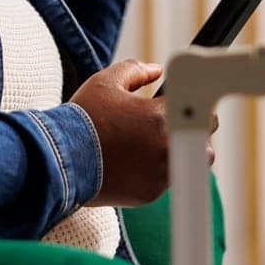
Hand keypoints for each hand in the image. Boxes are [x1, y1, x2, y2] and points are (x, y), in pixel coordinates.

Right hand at [71, 61, 219, 207]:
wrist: (61, 158)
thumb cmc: (83, 118)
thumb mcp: (105, 82)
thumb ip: (135, 70)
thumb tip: (157, 70)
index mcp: (160, 116)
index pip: (200, 109)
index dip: (190, 107)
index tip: (182, 108)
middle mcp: (166, 146)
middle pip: (204, 141)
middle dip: (191, 133)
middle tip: (168, 129)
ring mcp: (160, 173)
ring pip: (188, 166)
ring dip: (177, 155)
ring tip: (152, 148)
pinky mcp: (150, 194)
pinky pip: (165, 183)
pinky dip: (156, 174)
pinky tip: (134, 164)